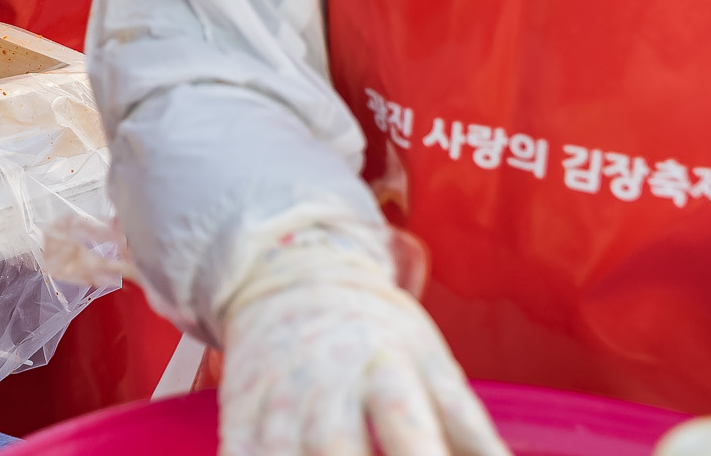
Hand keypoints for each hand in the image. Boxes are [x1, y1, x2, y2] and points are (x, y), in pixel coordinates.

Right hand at [219, 226, 507, 455]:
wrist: (291, 273)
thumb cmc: (377, 330)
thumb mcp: (433, 365)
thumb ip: (473, 431)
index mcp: (385, 368)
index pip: (407, 428)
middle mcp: (326, 382)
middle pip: (336, 448)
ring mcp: (277, 395)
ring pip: (281, 454)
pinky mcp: (239, 407)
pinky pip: (237, 453)